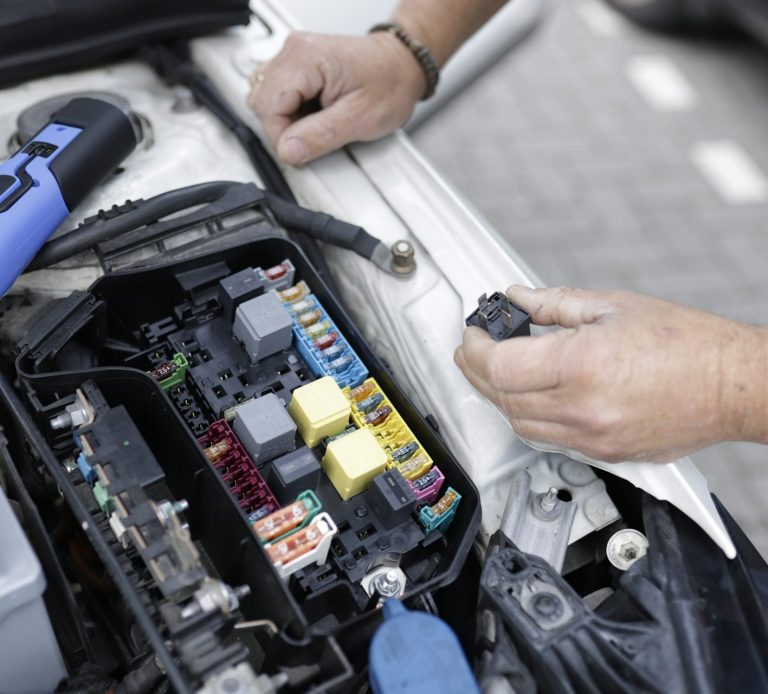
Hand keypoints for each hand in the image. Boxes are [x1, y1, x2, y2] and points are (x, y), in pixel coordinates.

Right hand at [247, 31, 425, 165]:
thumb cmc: (390, 84)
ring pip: (265, 98)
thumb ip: (319, 136)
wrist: (403, 66)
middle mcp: (295, 50)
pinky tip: (312, 113)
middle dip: (284, 128)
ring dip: (286, 119)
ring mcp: (294, 54)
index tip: (302, 150)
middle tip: (314, 136)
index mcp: (307, 58)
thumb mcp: (359, 119)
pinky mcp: (297, 63)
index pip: (268, 106)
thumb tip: (288, 150)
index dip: (281, 136)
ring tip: (317, 121)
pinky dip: (290, 110)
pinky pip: (277, 93)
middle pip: (262, 101)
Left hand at [454, 286, 767, 462]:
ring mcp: (592, 437)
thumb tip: (518, 298)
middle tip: (474, 347)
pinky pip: (546, 439)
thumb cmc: (689, 344)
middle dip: (478, 370)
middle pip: (502, 397)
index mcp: (582, 365)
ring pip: (518, 424)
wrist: (735, 386)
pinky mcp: (603, 454)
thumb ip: (554, 304)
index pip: (500, 365)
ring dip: (499, 396)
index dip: (475, 348)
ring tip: (497, 369)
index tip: (473, 333)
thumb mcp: (614, 306)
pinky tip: (529, 394)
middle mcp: (583, 408)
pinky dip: (527, 416)